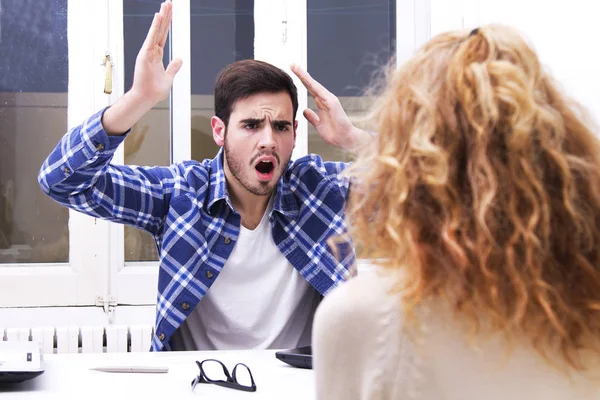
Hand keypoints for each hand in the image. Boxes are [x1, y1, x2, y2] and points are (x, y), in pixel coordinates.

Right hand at [103, 1, 182, 134]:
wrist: (147, 98)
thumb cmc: (155, 90)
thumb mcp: (168, 76)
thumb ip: (174, 67)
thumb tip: (180, 59)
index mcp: (157, 55)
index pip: (163, 35)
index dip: (166, 24)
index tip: (169, 12)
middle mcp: (151, 51)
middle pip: (160, 30)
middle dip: (165, 16)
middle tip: (168, 3)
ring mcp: (148, 52)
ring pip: (156, 31)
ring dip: (161, 18)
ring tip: (165, 5)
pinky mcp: (145, 54)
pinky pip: (152, 38)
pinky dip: (155, 27)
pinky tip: (159, 17)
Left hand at [290, 64, 370, 152]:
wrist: (344, 139)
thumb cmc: (333, 133)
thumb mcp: (318, 124)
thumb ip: (312, 117)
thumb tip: (305, 110)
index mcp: (322, 103)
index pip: (310, 89)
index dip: (302, 81)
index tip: (294, 73)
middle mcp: (325, 99)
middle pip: (311, 84)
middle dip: (302, 74)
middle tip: (292, 65)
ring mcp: (329, 100)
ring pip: (315, 86)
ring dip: (305, 76)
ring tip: (296, 68)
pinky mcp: (333, 103)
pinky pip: (321, 92)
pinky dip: (313, 85)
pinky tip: (306, 79)